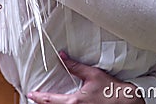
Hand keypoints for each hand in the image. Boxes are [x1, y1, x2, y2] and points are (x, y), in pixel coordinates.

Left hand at [27, 52, 143, 103]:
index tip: (30, 94)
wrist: (125, 102)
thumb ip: (74, 66)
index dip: (38, 97)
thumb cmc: (110, 89)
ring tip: (47, 100)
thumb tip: (62, 56)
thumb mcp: (91, 74)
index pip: (49, 100)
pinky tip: (62, 103)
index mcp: (74, 102)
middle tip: (35, 98)